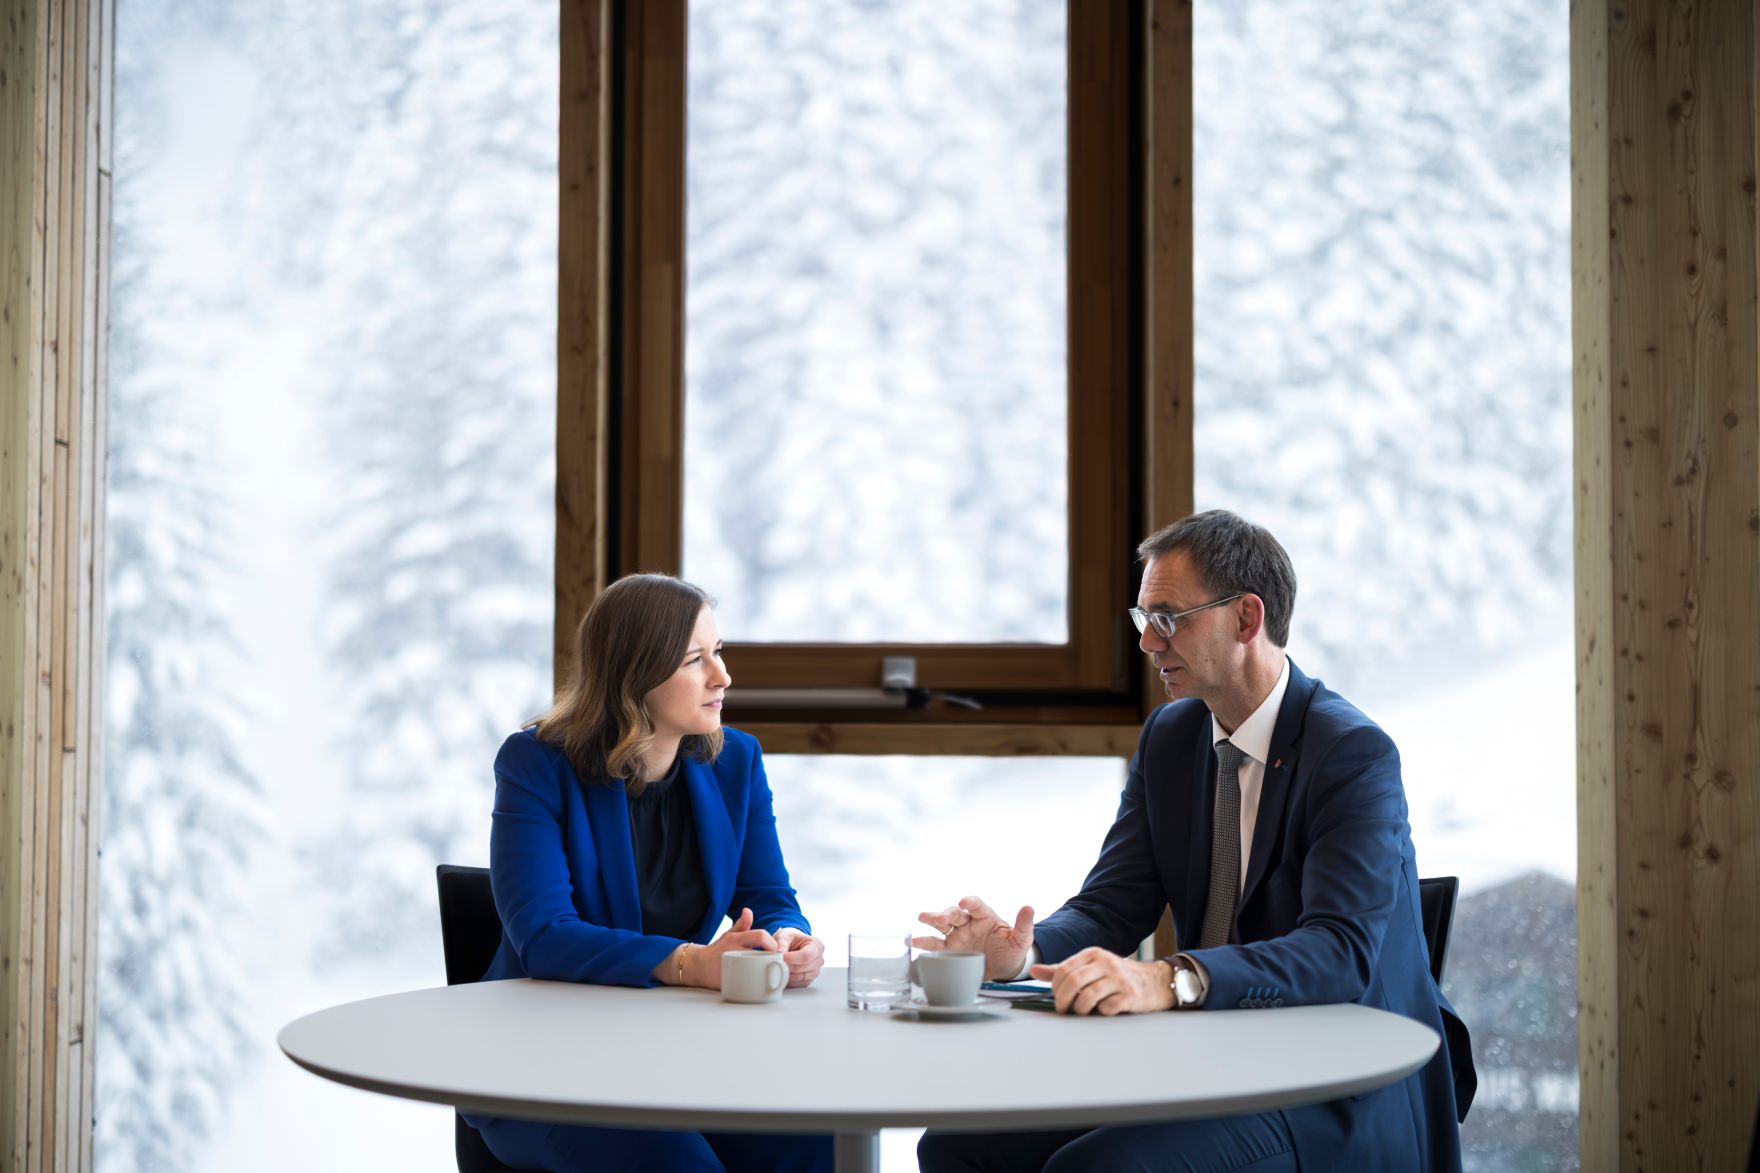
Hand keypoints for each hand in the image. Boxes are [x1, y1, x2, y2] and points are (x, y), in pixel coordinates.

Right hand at [687, 907, 778, 988]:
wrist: (697, 966)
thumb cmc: (717, 950)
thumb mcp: (728, 935)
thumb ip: (741, 925)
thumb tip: (748, 911)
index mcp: (737, 939)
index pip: (760, 936)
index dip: (772, 943)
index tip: (776, 951)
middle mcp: (734, 951)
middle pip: (761, 954)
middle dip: (772, 960)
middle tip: (776, 964)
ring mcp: (730, 967)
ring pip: (755, 970)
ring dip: (765, 972)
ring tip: (769, 973)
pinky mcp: (727, 981)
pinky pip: (746, 984)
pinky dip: (754, 984)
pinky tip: (759, 984)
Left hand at [773, 928, 825, 988]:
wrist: (793, 945)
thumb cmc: (791, 939)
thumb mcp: (785, 935)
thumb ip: (782, 943)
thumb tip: (779, 953)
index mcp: (817, 945)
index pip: (806, 956)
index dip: (792, 958)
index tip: (780, 957)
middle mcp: (819, 960)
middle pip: (802, 968)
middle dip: (786, 966)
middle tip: (775, 962)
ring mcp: (815, 972)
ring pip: (799, 978)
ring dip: (786, 974)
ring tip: (778, 966)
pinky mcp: (808, 981)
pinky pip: (797, 984)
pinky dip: (788, 980)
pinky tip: (782, 972)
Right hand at [914, 896, 1034, 980]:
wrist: (1003, 968)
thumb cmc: (1011, 949)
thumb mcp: (1021, 939)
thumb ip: (1023, 925)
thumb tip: (1029, 907)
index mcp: (985, 917)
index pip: (976, 906)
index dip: (970, 903)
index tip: (965, 902)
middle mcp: (968, 923)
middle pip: (955, 914)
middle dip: (946, 913)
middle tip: (939, 917)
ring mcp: (957, 936)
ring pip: (942, 925)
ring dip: (932, 920)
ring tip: (922, 917)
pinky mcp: (950, 951)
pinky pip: (936, 945)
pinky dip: (925, 943)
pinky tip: (915, 942)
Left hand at [1030, 947, 1175, 1015]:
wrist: (1156, 981)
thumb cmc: (1117, 976)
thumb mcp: (1091, 967)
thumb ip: (1062, 970)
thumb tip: (1034, 970)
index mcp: (1093, 954)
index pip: (1064, 969)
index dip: (1055, 987)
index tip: (1057, 998)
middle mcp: (1105, 962)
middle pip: (1073, 982)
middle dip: (1063, 1000)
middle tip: (1063, 1010)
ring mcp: (1119, 978)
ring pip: (1087, 996)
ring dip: (1079, 1009)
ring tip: (1081, 1012)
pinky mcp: (1130, 995)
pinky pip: (1107, 1008)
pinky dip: (1101, 1013)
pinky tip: (1104, 1010)